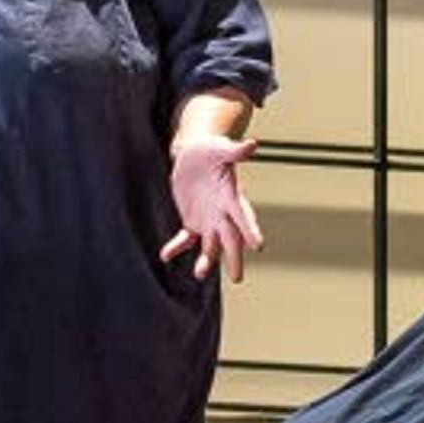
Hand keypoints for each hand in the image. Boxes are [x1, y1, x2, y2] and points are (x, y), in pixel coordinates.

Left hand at [161, 129, 265, 284]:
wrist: (194, 154)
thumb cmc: (211, 149)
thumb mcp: (220, 148)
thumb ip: (235, 151)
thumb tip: (252, 144)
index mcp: (231, 197)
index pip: (243, 216)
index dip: (250, 230)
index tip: (258, 246)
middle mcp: (223, 213)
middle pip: (231, 240)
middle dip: (233, 258)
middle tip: (237, 278)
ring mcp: (208, 220)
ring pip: (210, 246)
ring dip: (206, 260)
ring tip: (199, 274)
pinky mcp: (192, 222)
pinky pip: (186, 239)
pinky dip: (177, 247)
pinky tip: (165, 256)